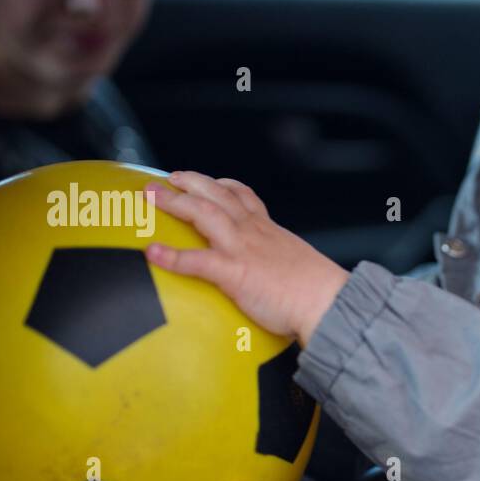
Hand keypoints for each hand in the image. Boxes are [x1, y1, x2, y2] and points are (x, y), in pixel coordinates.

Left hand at [143, 171, 349, 345]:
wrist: (327, 302)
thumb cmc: (319, 293)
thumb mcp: (300, 266)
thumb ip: (282, 266)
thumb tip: (277, 278)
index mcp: (270, 231)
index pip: (245, 198)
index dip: (224, 186)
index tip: (210, 181)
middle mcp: (254, 232)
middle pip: (218, 195)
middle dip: (191, 182)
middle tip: (170, 178)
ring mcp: (242, 249)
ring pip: (204, 213)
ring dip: (175, 201)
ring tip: (153, 194)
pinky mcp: (234, 273)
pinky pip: (196, 261)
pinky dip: (172, 256)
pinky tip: (152, 252)